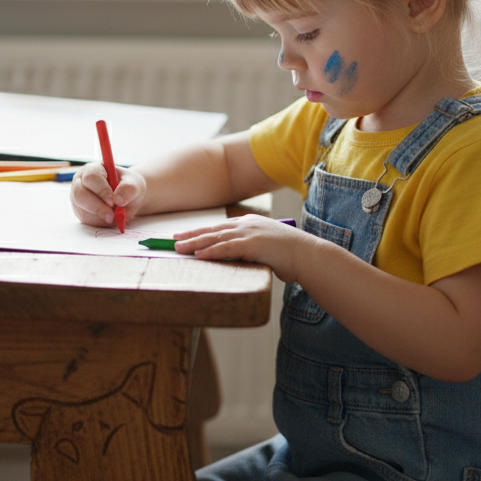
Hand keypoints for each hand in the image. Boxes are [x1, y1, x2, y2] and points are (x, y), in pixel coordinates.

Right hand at [70, 162, 146, 226]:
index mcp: (92, 169)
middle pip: (80, 195)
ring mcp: (77, 197)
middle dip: (97, 207)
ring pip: (82, 210)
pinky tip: (109, 218)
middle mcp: (80, 182)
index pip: (91, 178)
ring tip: (115, 216)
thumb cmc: (128, 186)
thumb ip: (128, 189)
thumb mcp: (134, 184)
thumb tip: (118, 199)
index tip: (113, 201)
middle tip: (111, 216)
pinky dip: (99, 222)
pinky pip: (86, 219)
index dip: (101, 190)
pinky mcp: (80, 211)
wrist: (127, 197)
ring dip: (100, 216)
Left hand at [172, 215, 321, 282]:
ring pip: (216, 237)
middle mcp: (247, 224)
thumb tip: (237, 258)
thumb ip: (249, 249)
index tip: (184, 235)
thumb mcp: (266, 246)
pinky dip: (210, 250)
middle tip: (173, 240)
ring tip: (178, 248)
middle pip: (213, 229)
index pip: (219, 226)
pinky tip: (198, 254)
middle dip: (191, 235)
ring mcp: (250, 233)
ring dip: (195, 243)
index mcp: (249, 223)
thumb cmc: (289, 255)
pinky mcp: (253, 244)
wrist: (307, 255)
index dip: (200, 231)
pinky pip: (226, 248)